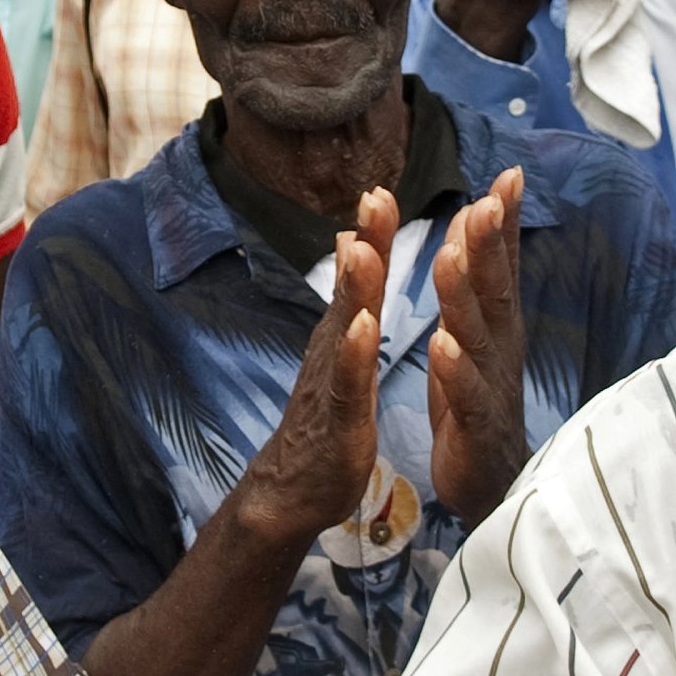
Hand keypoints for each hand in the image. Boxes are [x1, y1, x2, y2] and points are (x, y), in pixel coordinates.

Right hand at [236, 191, 394, 547]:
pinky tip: (363, 328)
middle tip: (375, 195)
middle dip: (366, 241)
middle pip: (352, 287)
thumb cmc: (325, 418)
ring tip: (364, 249)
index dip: (374, 232)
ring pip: (345, 328)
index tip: (383, 186)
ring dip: (355, 288)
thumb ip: (351, 298)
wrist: (293, 488)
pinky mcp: (339, 418)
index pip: (363, 274)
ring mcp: (332, 381)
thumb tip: (353, 239)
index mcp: (343, 332)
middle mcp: (333, 347)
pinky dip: (354, 353)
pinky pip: (347, 382)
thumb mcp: (342, 351)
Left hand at [429, 167, 526, 522]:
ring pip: (477, 334)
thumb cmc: (477, 398)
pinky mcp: (474, 425)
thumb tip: (476, 215)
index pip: (503, 263)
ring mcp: (489, 385)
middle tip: (487, 200)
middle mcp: (500, 347)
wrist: (491, 481)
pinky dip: (454, 369)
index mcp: (497, 323)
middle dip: (492, 244)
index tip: (509, 173)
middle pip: (495, 288)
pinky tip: (441, 344)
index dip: (506, 221)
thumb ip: (478, 277)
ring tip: (452, 255)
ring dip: (464, 294)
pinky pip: (463, 394)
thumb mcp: (477, 331)